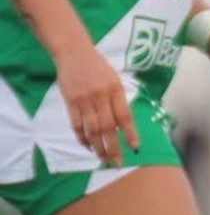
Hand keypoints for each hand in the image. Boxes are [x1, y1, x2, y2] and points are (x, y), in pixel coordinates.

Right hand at [54, 43, 137, 165]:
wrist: (73, 52)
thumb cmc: (98, 68)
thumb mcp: (114, 79)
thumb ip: (118, 101)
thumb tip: (123, 127)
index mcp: (116, 89)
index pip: (125, 116)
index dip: (130, 134)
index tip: (135, 149)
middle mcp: (101, 95)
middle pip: (108, 126)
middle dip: (113, 147)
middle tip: (117, 162)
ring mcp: (84, 99)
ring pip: (92, 128)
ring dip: (98, 146)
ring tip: (103, 159)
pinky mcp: (70, 101)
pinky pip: (76, 124)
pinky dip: (82, 137)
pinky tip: (87, 146)